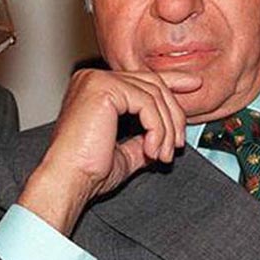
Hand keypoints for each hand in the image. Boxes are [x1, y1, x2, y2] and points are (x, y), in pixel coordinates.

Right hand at [17, 68, 201, 233]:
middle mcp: (92, 78)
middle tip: (179, 143)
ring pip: (152, 94)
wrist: (67, 181)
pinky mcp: (103, 88)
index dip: (170, 81)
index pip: (140, 79)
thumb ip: (142, 139)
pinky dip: (157, 129)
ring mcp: (96, 80)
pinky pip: (146, 103)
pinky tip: (153, 150)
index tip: (193, 87)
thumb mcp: (123, 152)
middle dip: (173, 113)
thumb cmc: (85, 171)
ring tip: (164, 154)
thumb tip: (164, 137)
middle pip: (151, 83)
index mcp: (93, 88)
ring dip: (167, 128)